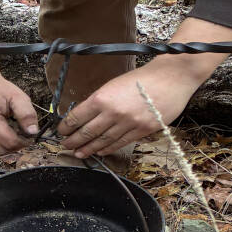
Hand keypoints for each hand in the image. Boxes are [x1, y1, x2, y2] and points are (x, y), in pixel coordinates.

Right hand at [0, 38, 38, 154]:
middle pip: (0, 150)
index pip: (9, 142)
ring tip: (10, 136)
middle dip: (13, 147)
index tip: (28, 138)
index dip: (22, 143)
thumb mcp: (17, 96)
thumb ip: (27, 114)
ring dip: (3, 149)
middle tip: (20, 137)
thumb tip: (33, 132)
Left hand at [56, 60, 205, 156]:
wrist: (170, 78)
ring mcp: (128, 124)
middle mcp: (113, 113)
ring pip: (103, 141)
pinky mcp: (142, 131)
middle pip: (87, 132)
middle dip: (74, 141)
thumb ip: (101, 100)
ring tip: (79, 153)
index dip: (66, 127)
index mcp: (103, 98)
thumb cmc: (142, 78)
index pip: (77, 117)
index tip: (61, 131)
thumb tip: (85, 115)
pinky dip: (107, 149)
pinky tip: (100, 152)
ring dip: (89, 149)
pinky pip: (120, 143)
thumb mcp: (114, 84)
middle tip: (66, 145)